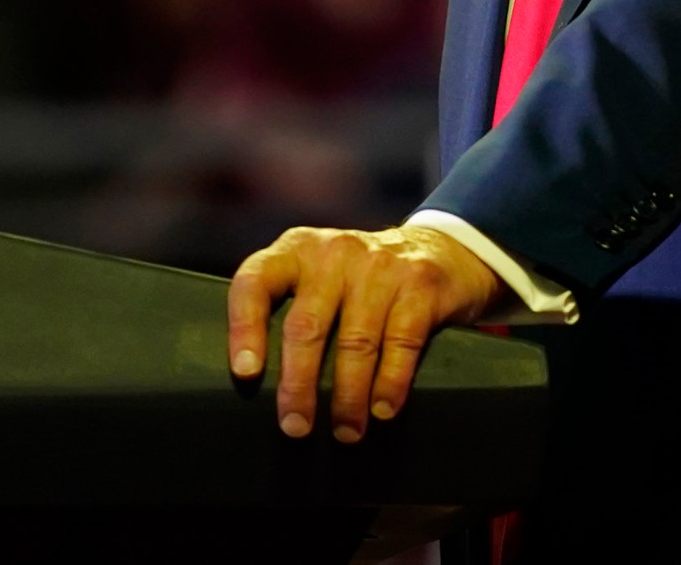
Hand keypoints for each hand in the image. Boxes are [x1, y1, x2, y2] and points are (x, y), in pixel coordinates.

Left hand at [226, 224, 509, 443]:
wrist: (435, 249)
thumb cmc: (358, 279)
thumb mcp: (317, 276)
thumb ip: (289, 309)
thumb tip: (259, 384)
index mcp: (295, 250)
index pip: (255, 282)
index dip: (245, 329)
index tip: (246, 373)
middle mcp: (333, 252)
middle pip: (306, 326)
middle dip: (299, 385)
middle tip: (295, 427)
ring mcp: (379, 266)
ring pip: (355, 342)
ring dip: (347, 397)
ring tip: (345, 431)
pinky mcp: (419, 284)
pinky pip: (400, 343)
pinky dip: (390, 383)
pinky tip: (382, 410)